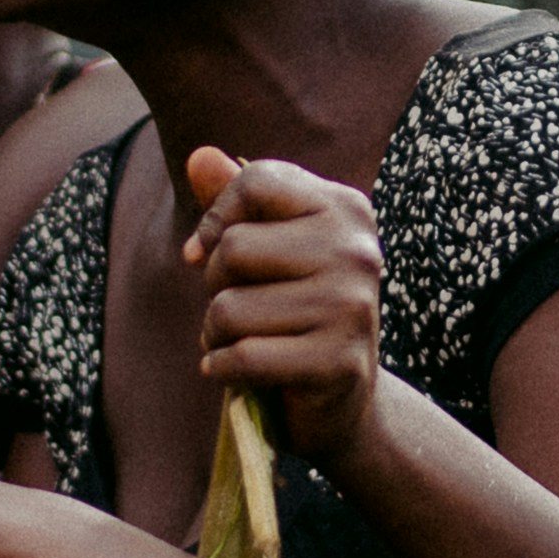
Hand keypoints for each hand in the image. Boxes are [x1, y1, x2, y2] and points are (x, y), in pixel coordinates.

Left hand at [182, 150, 387, 465]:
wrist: (341, 402)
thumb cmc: (293, 312)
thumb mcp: (266, 249)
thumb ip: (235, 201)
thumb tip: (200, 155)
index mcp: (346, 208)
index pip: (255, 181)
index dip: (217, 219)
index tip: (211, 252)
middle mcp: (358, 251)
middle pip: (234, 249)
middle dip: (214, 285)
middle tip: (240, 308)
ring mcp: (353, 307)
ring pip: (229, 308)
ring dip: (215, 334)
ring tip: (243, 341)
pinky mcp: (338, 362)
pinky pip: (243, 356)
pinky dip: (222, 368)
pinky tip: (237, 372)